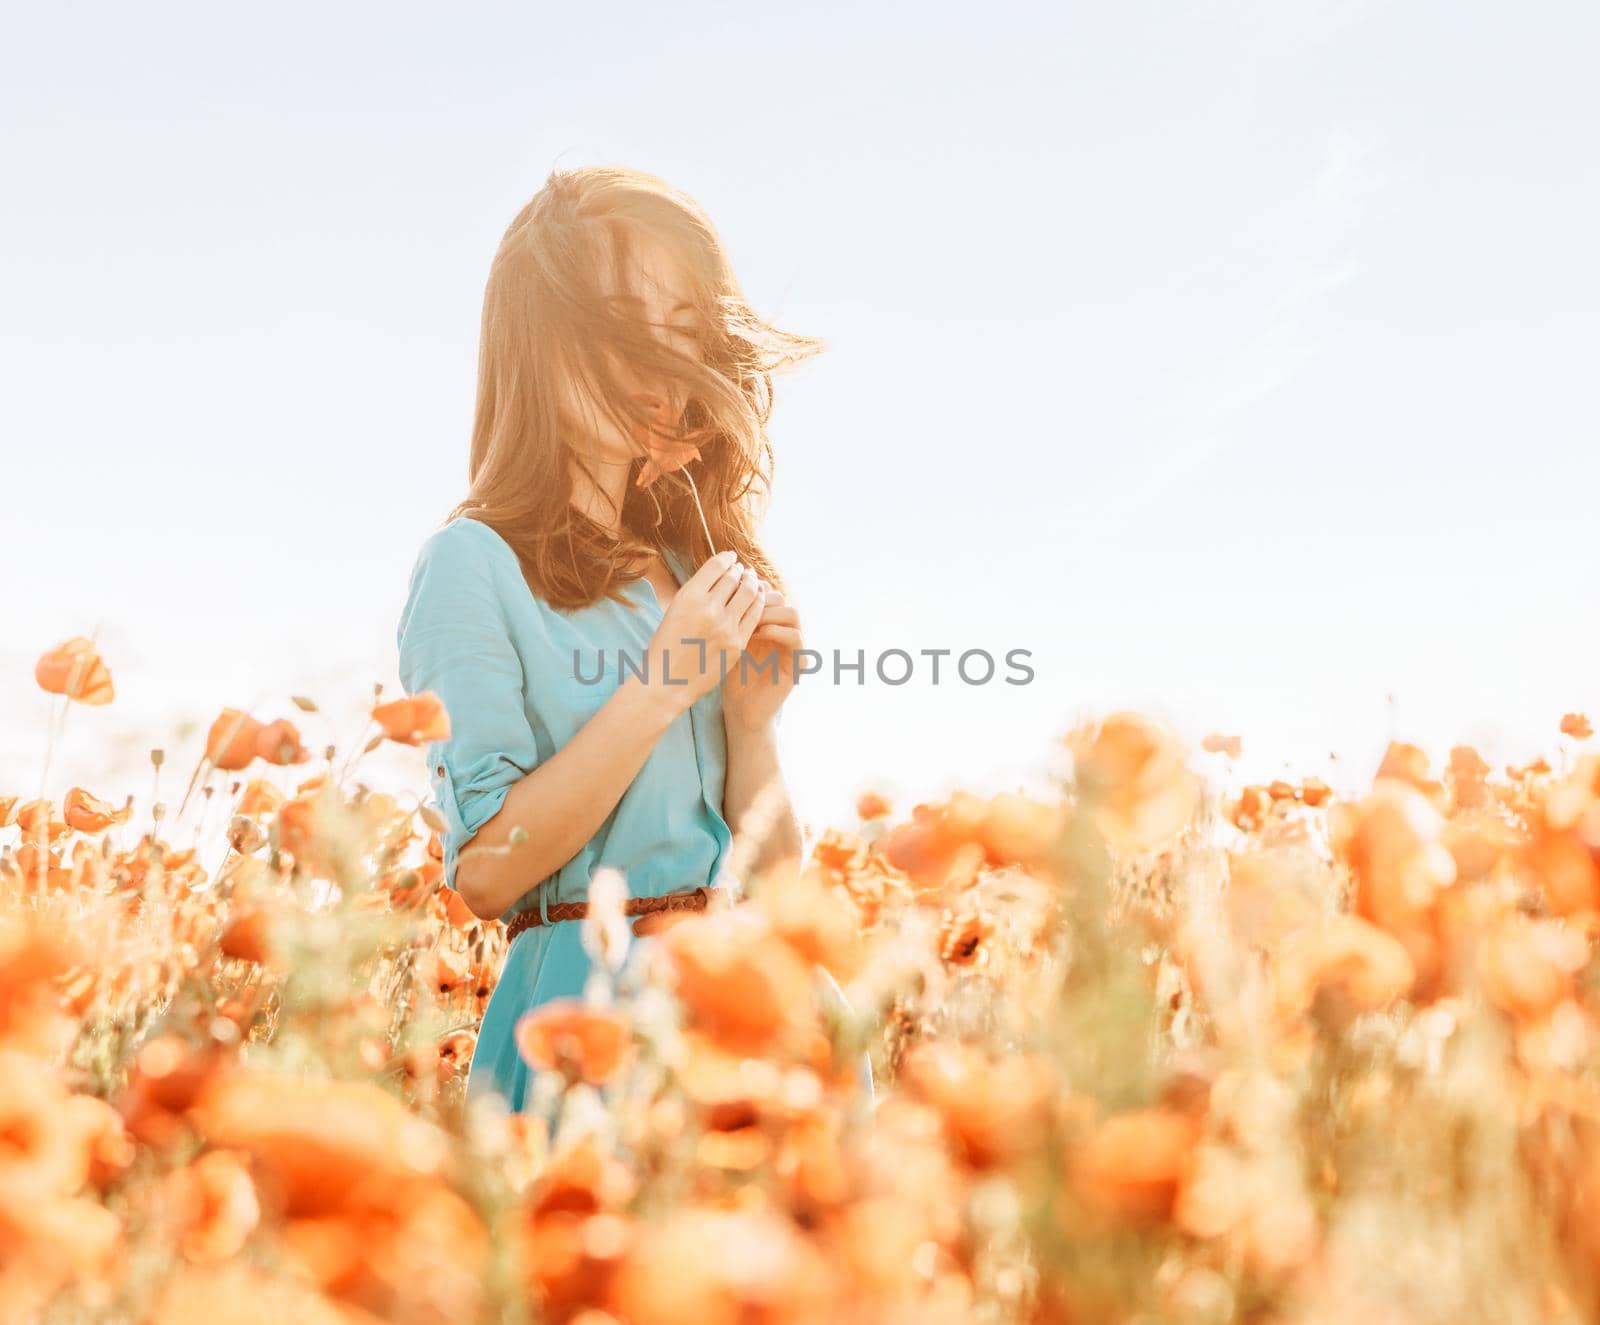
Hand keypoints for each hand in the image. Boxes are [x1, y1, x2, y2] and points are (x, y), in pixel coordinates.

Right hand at [636, 549, 763, 714]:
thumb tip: (719, 575)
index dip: (726, 558)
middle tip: (743, 570)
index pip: (716, 566)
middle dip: (740, 571)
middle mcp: (708, 609)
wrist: (667, 683)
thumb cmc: (666, 646)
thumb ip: (697, 593)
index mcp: (688, 597)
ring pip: (749, 593)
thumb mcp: (674, 610)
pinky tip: (758, 598)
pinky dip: (759, 602)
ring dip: (752, 583)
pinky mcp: (737, 644)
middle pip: (734, 578)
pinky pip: (755, 615)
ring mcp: (725, 627)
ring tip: (752, 581)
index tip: (731, 557)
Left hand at [721, 587, 801, 732]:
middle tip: (740, 605)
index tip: (731, 595)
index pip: (767, 592)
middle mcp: (782, 632)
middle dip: (760, 598)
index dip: (751, 589)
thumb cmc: (729, 675)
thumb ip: (731, 618)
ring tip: (749, 619)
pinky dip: (778, 630)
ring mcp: (792, 647)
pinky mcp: (797, 663)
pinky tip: (756, 634)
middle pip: (781, 598)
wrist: (740, 708)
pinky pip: (796, 638)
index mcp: (768, 624)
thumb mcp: (727, 641)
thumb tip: (722, 588)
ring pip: (793, 613)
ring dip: (771, 612)